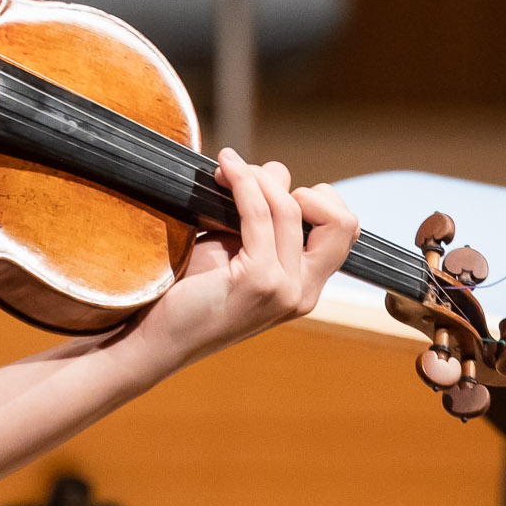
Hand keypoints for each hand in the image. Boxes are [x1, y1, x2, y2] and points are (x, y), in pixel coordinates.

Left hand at [130, 149, 358, 369]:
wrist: (159, 337)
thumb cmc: (192, 291)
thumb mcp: (239, 250)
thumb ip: (266, 218)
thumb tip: (277, 171)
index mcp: (305, 287)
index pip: (346, 231)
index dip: (319, 202)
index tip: (276, 193)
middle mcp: (304, 293)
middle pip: (343, 222)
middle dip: (308, 191)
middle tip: (262, 186)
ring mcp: (285, 290)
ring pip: (290, 209)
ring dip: (258, 176)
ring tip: (227, 167)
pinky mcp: (258, 281)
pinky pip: (259, 214)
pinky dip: (242, 182)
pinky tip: (224, 168)